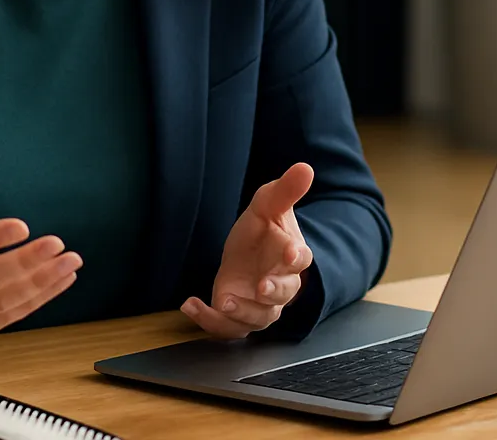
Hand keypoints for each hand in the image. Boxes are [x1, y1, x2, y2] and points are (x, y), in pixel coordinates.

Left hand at [182, 162, 314, 338]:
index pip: (300, 259)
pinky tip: (191, 305)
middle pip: (284, 295)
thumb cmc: (262, 231)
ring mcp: (259, 306)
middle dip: (273, 292)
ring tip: (223, 301)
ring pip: (258, 318)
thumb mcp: (267, 205)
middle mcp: (280, 286)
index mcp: (291, 256)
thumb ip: (285, 190)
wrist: (245, 256)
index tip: (289, 252)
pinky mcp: (237, 318)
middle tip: (261, 285)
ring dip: (241, 312)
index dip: (295, 257)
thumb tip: (305, 167)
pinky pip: (227, 329)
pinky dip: (209, 321)